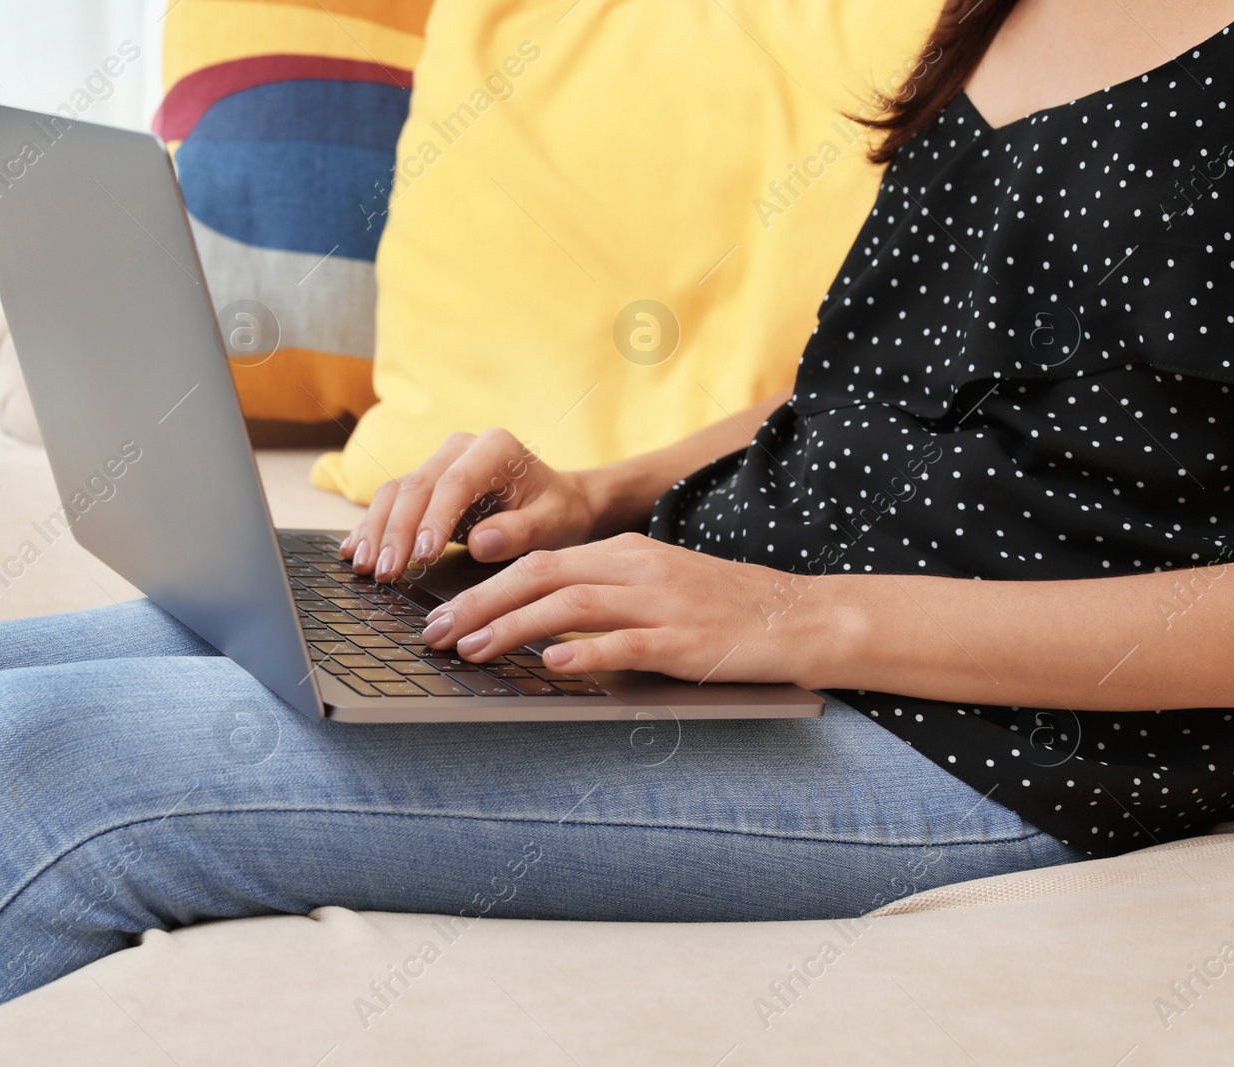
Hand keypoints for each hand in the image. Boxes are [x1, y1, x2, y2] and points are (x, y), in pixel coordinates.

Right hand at [340, 429, 605, 582]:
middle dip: (397, 533)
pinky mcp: (424, 483)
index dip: (435, 518)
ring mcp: (438, 463)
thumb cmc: (557, 512)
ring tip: (364, 568)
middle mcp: (460, 448)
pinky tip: (354, 551)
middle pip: (417, 487)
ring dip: (376, 531)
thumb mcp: (553, 524)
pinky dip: (371, 527)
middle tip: (385, 573)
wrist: (557, 500)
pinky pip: (391, 501)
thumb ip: (521, 532)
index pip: (455, 483)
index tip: (424, 554)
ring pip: (396, 493)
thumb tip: (482, 543)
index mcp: (495, 448)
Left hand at [416, 533, 834, 683]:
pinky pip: (628, 642)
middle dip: (480, 604)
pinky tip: (553, 663)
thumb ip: (600, 597)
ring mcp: (662, 603)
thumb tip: (535, 628)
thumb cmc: (720, 608)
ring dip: (515, 627)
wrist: (798, 616)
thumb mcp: (654, 586)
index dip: (483, 587)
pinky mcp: (686, 640)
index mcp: (624, 553)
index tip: (441, 614)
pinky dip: (587, 651)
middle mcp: (637, 569)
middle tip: (435, 634)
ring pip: (573, 603)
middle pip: (542, 576)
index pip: (538, 561)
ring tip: (473, 650)